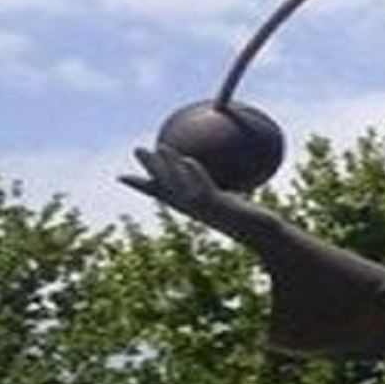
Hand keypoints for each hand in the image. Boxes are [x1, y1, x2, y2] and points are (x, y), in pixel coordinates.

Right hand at [120, 145, 241, 229]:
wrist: (263, 235)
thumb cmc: (250, 221)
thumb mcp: (235, 204)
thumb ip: (224, 194)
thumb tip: (226, 178)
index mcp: (193, 207)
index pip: (163, 194)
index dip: (142, 186)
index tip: (122, 176)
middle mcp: (194, 208)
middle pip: (166, 186)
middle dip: (151, 168)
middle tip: (137, 149)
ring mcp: (205, 208)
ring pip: (180, 186)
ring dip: (169, 167)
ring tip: (159, 147)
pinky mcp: (219, 207)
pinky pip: (203, 189)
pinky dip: (194, 175)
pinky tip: (188, 160)